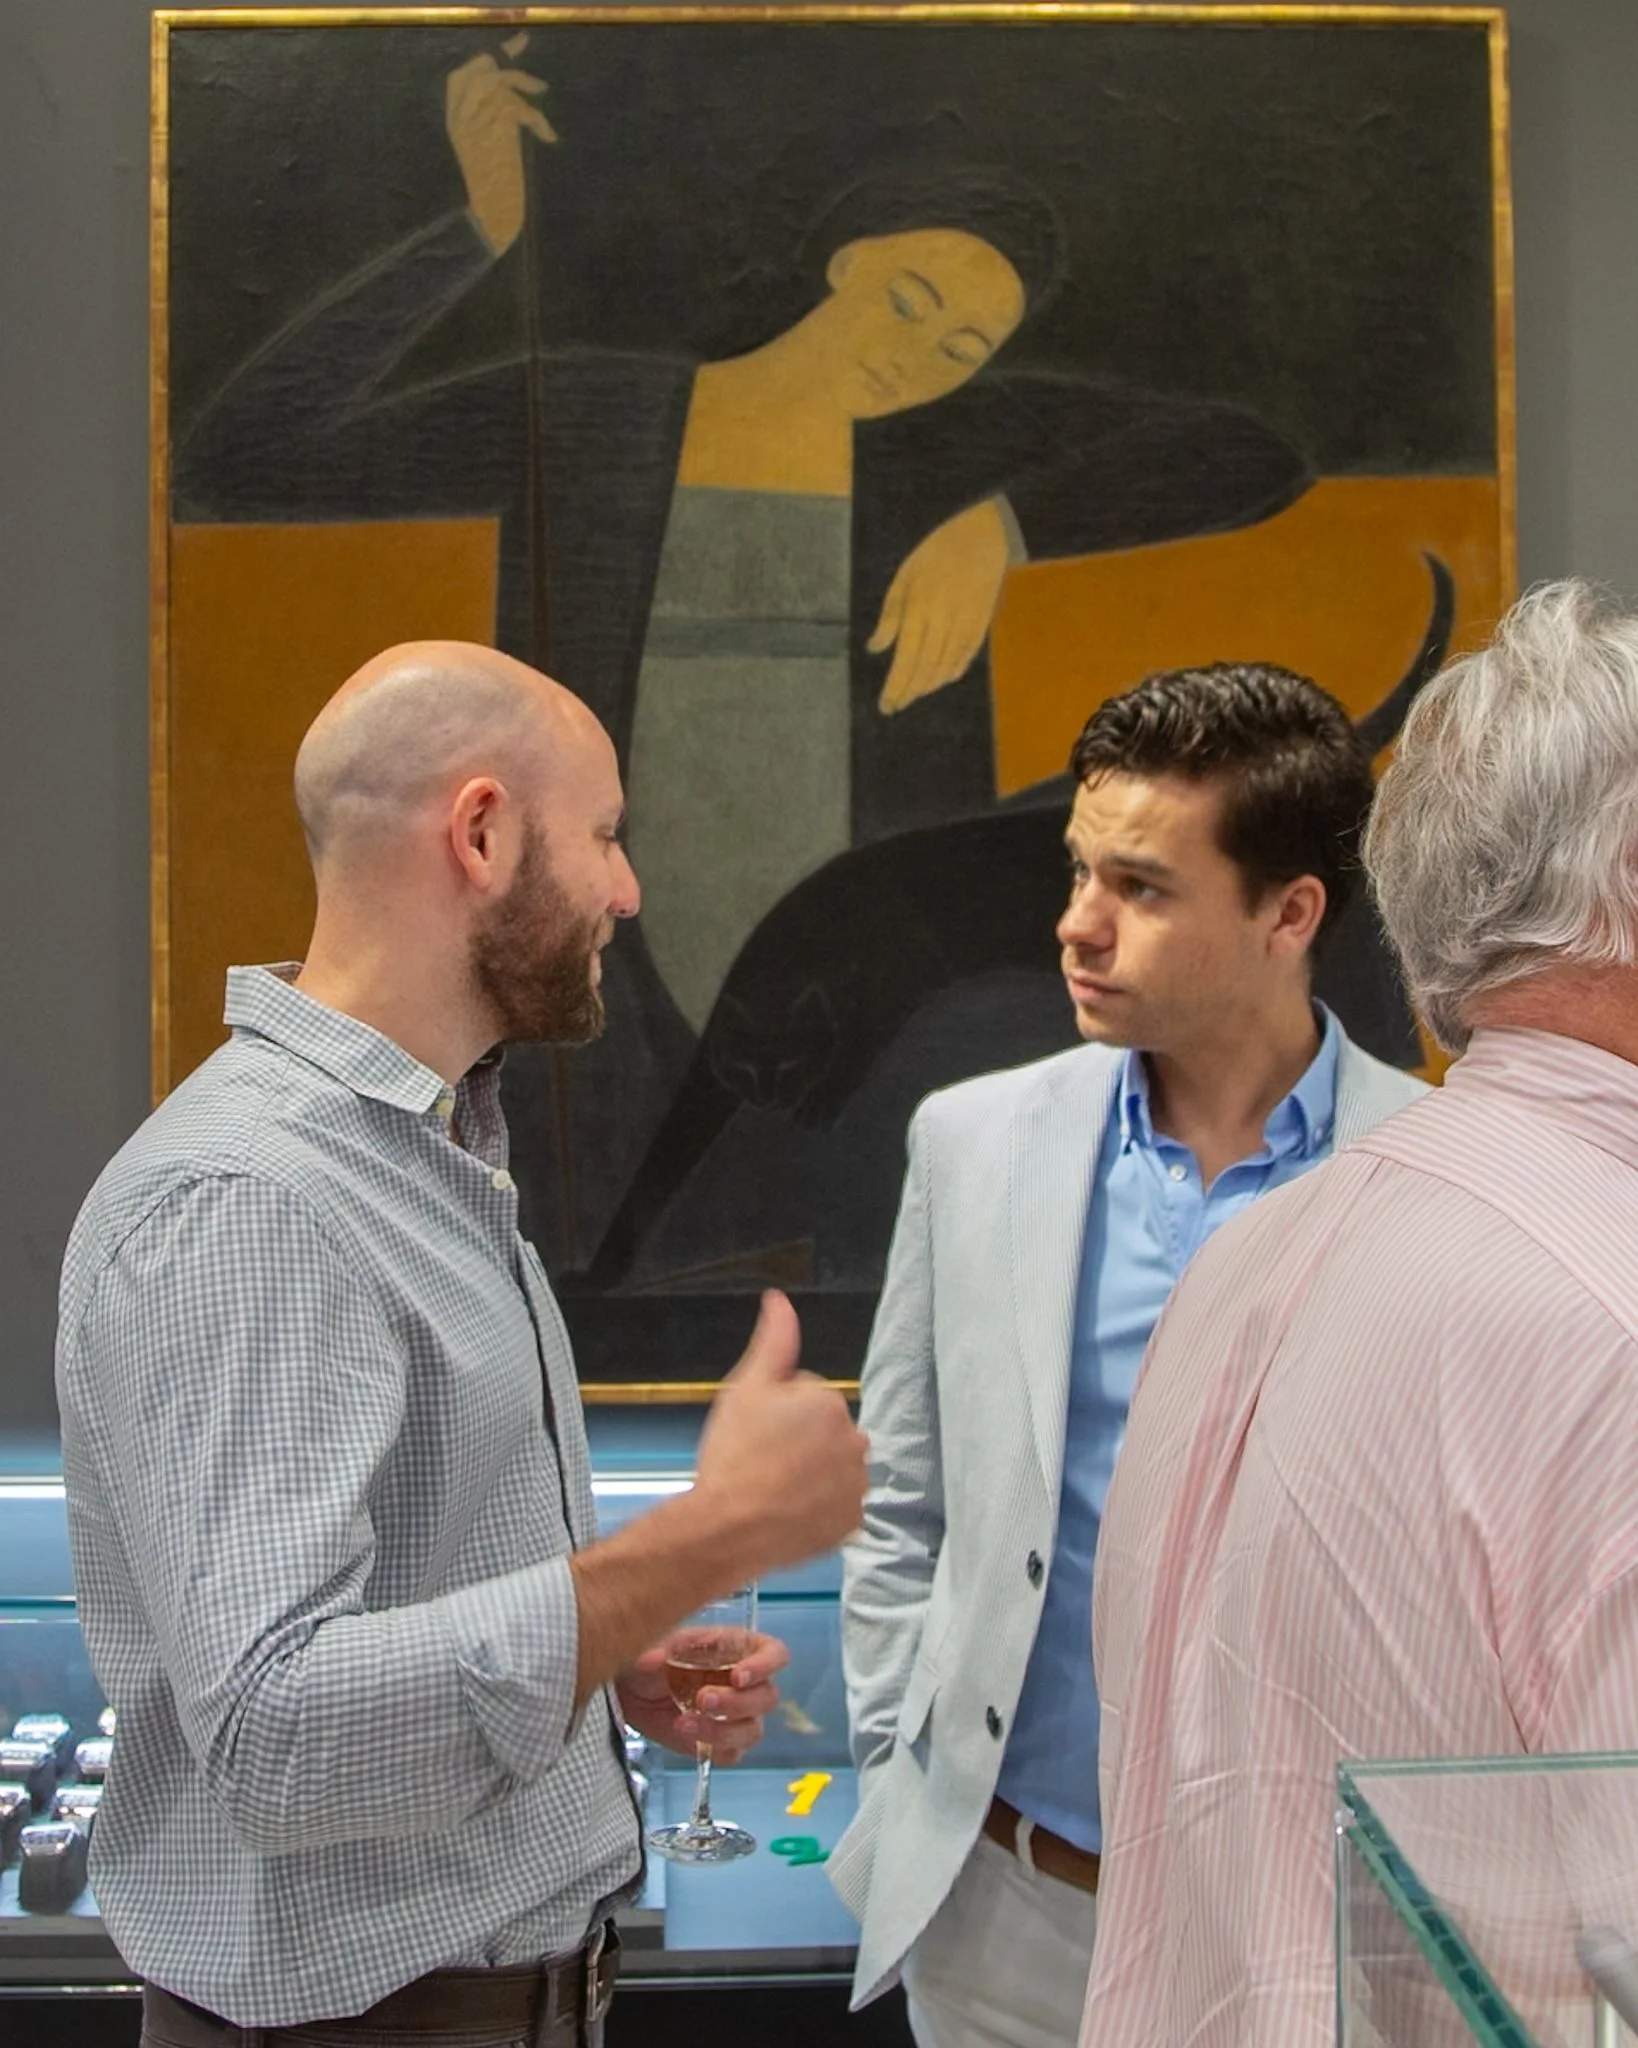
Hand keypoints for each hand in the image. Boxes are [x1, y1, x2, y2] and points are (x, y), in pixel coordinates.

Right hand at [446, 33, 557, 256]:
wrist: (490, 217)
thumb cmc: (491, 192)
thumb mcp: (486, 151)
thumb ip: (491, 122)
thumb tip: (511, 99)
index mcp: (452, 120)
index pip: (462, 76)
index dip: (489, 61)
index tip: (515, 48)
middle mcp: (459, 116)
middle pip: (482, 71)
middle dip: (513, 73)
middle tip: (540, 87)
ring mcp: (473, 122)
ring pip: (500, 86)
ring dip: (528, 99)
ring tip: (544, 125)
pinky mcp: (492, 132)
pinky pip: (517, 108)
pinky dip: (538, 120)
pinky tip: (548, 137)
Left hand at [616, 1631, 789, 1760]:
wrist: (630, 1691)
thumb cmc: (651, 1658)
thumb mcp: (652, 1645)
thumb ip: (654, 1651)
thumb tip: (653, 1660)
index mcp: (739, 1649)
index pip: (774, 1654)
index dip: (764, 1666)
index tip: (738, 1676)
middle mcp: (745, 1683)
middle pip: (767, 1697)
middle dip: (736, 1702)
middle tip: (702, 1700)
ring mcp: (736, 1717)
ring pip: (752, 1730)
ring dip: (723, 1729)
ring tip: (686, 1721)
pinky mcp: (720, 1743)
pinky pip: (731, 1753)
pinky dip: (711, 1746)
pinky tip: (685, 1734)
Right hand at [694, 1293, 868, 1572]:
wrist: (727, 1528)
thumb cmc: (734, 1460)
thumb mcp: (745, 1387)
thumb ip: (774, 1340)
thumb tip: (779, 1301)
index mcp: (830, 1402)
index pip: (807, 1396)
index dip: (777, 1411)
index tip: (758, 1432)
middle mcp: (854, 1441)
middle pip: (825, 1431)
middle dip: (799, 1439)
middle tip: (764, 1458)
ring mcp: (856, 1485)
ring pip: (833, 1467)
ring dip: (812, 1473)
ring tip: (773, 1486)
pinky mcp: (852, 1521)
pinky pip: (838, 1504)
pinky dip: (819, 1506)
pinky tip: (789, 1509)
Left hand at [871, 498, 1014, 714]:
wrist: (983, 536)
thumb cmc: (936, 553)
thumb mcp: (904, 577)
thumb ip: (890, 616)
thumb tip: (875, 648)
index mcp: (919, 608)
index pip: (905, 658)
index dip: (895, 686)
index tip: (885, 706)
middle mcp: (943, 621)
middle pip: (925, 668)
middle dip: (909, 691)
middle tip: (896, 705)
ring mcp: (966, 624)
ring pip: (946, 667)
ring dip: (928, 685)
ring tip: (913, 694)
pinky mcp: (982, 624)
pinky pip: (966, 657)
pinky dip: (952, 672)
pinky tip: (940, 681)